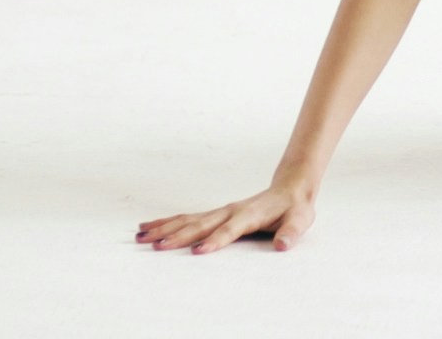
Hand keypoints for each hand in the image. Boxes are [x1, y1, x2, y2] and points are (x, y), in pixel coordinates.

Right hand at [138, 183, 314, 254]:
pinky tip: (148, 227)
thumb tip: (283, 245)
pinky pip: (187, 218)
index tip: (198, 252)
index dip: (215, 240)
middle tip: (155, 247)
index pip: (229, 230)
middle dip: (177, 237)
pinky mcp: (215, 214)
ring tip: (141, 236)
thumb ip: (291, 233)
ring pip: (187, 220)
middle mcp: (229, 211)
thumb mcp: (300, 221)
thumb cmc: (294, 210)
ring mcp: (220, 212)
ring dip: (164, 228)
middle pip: (200, 225)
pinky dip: (166, 223)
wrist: (289, 190)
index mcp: (249, 215)